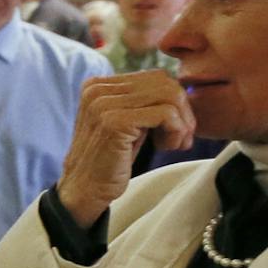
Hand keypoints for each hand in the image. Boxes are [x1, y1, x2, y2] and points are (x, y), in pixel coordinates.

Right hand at [56, 71, 194, 226]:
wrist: (84, 189)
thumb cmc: (109, 160)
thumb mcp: (124, 122)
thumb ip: (141, 101)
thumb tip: (182, 89)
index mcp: (97, 85)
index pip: (155, 77)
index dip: (174, 101)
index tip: (173, 128)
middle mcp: (97, 90)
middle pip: (165, 84)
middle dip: (182, 111)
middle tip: (180, 138)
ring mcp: (104, 104)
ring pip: (169, 96)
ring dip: (181, 123)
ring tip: (173, 144)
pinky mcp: (115, 122)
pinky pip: (166, 114)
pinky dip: (176, 131)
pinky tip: (166, 147)